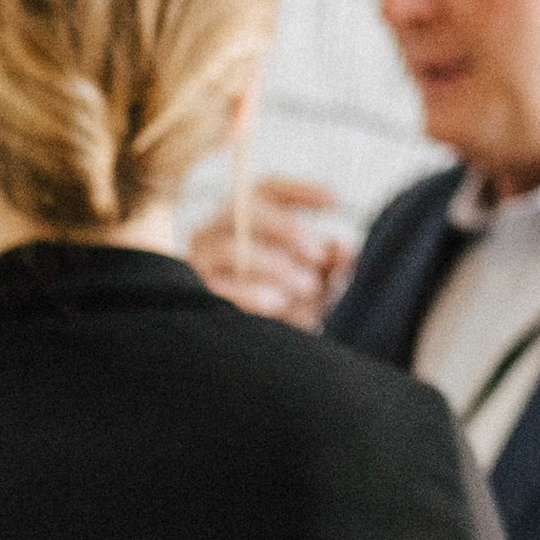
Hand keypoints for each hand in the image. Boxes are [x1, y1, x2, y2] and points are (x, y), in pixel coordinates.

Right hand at [190, 174, 352, 323]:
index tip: (336, 202)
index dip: (302, 191)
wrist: (245, 350)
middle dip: (287, 228)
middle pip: (248, 210)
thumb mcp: (314, 281)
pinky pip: (219, 287)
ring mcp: (202, 260)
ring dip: (276, 266)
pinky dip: (252, 294)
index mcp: (246, 219)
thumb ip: (331, 265)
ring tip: (307, 286)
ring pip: (232, 249)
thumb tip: (344, 250)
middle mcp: (218, 231)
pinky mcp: (195, 291)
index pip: (270, 190)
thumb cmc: (285, 303)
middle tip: (318, 253)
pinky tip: (278, 304)